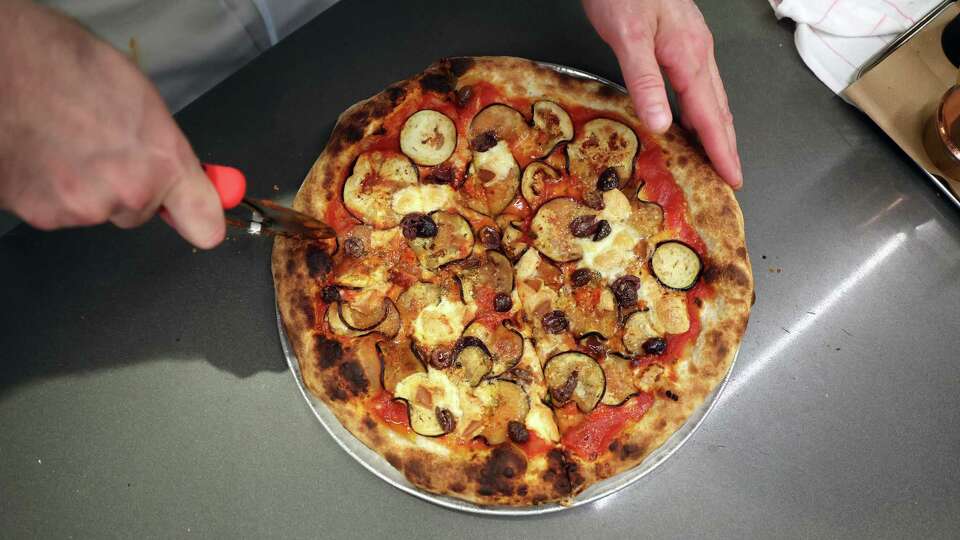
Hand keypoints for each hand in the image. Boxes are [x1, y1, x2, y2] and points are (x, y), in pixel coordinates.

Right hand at [0, 0, 224, 247]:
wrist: (1, 67)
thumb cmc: (65, 66)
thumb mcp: (139, 98)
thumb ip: (165, 148)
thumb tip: (184, 174)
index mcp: (161, 162)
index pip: (204, 221)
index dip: (203, 219)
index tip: (205, 220)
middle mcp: (127, 193)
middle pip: (138, 210)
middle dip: (125, 185)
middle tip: (100, 145)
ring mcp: (82, 209)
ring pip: (96, 208)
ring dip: (84, 184)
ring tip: (63, 139)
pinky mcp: (41, 215)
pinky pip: (58, 208)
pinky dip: (50, 188)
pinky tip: (42, 152)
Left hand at [584, 0, 741, 187]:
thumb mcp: (627, 37)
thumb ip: (644, 81)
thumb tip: (662, 124)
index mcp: (689, 55)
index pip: (710, 115)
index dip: (721, 149)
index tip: (732, 177)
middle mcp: (697, 52)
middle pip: (718, 109)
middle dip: (726, 145)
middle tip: (732, 177)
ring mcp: (691, 45)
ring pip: (711, 96)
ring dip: (716, 129)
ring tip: (718, 156)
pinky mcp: (680, 40)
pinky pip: (698, 84)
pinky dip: (701, 109)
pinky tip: (691, 118)